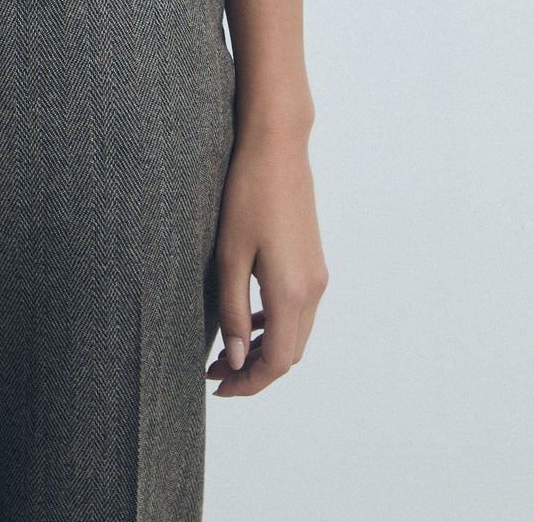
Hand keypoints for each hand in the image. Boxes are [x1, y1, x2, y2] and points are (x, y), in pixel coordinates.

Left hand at [205, 125, 327, 397]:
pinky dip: (276, 325)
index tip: (218, 385)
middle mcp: (313, 289)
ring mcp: (318, 276)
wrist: (278, 148)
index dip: (249, 382)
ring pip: (296, 334)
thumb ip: (232, 310)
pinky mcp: (314, 262)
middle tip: (215, 371)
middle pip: (290, 354)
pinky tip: (248, 320)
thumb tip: (235, 357)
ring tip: (226, 351)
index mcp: (291, 292)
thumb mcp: (229, 254)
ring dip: (265, 349)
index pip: (277, 361)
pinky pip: (299, 310)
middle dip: (255, 371)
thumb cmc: (247, 194)